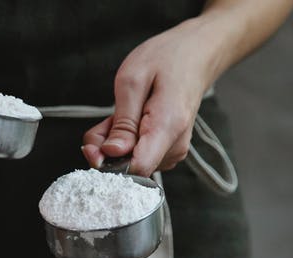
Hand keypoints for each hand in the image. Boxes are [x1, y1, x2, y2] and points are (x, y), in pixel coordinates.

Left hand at [82, 17, 227, 175]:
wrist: (195, 55)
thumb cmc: (167, 59)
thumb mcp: (133, 80)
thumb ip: (122, 122)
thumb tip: (111, 153)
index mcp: (168, 127)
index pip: (137, 168)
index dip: (110, 162)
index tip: (96, 145)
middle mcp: (174, 146)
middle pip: (129, 168)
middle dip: (107, 148)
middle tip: (108, 117)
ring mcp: (173, 151)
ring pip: (130, 163)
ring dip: (115, 142)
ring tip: (123, 113)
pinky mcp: (168, 151)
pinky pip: (138, 156)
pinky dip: (125, 141)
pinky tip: (129, 120)